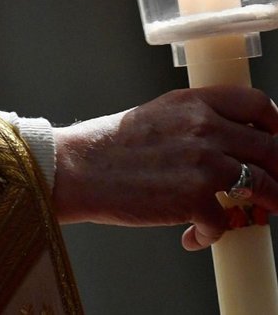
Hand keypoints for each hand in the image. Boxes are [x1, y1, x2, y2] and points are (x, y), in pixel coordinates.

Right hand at [52, 86, 277, 249]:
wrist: (79, 168)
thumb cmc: (110, 146)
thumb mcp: (156, 116)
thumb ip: (195, 121)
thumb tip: (227, 142)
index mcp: (192, 103)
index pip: (256, 103)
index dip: (276, 124)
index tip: (275, 139)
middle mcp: (204, 128)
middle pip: (269, 147)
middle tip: (275, 187)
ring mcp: (203, 163)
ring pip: (262, 186)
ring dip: (265, 204)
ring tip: (254, 214)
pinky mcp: (194, 199)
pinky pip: (224, 221)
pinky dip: (211, 233)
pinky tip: (193, 235)